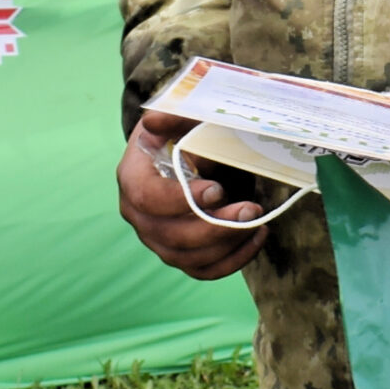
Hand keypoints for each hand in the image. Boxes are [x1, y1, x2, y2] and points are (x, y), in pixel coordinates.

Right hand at [118, 110, 271, 279]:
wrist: (191, 151)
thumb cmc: (185, 133)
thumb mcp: (182, 118)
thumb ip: (173, 117)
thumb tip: (154, 121)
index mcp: (132, 178)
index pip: (149, 199)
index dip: (182, 200)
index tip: (217, 190)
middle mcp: (138, 215)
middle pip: (171, 236)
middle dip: (215, 227)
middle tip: (251, 209)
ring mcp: (157, 239)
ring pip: (188, 259)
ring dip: (227, 245)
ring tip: (257, 222)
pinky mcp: (180, 254)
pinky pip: (203, 271)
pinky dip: (233, 261)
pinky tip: (257, 237)